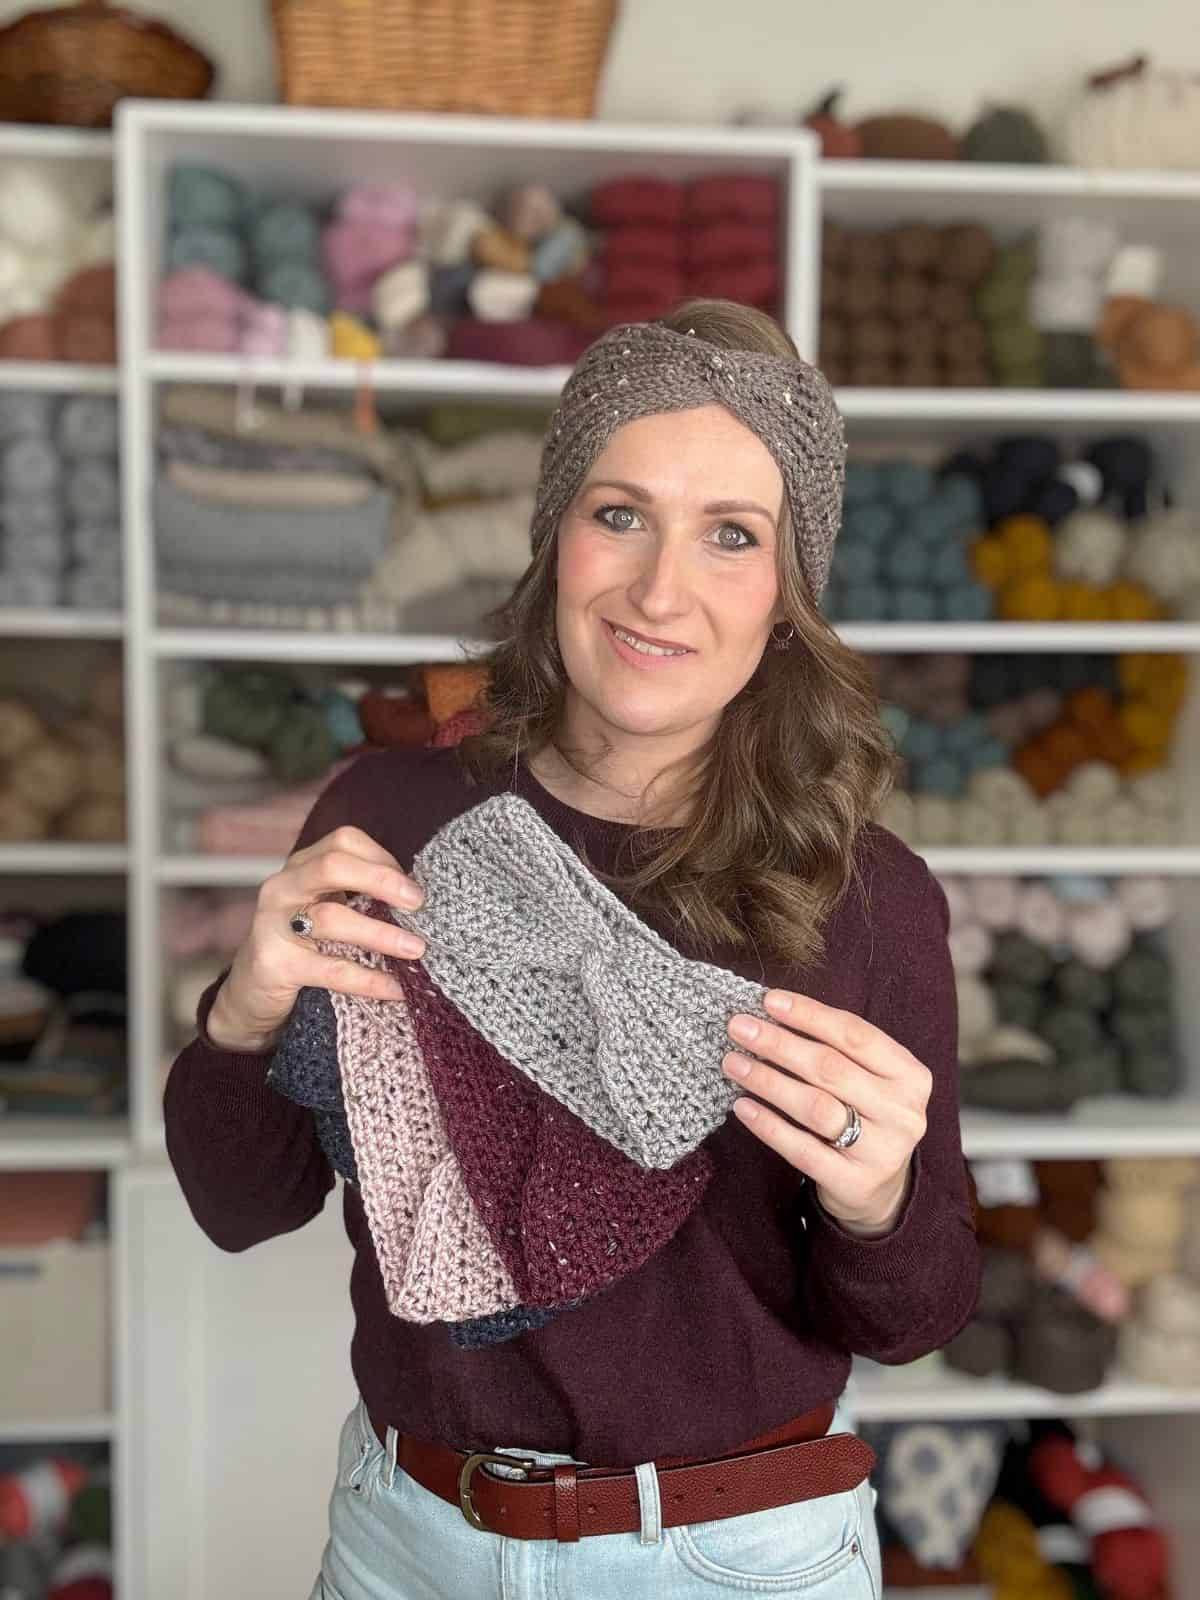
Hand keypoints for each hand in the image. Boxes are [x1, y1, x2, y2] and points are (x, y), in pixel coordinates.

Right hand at [206, 825, 426, 1051]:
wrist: (250, 994)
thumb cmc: (303, 948)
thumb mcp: (327, 911)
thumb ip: (360, 897)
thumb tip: (418, 898)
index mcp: (302, 867)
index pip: (344, 842)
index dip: (383, 860)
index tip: (412, 889)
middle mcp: (284, 887)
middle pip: (333, 865)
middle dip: (382, 881)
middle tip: (418, 904)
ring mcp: (274, 924)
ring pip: (331, 917)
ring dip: (381, 933)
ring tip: (416, 949)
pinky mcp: (274, 964)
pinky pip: (329, 969)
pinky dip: (366, 979)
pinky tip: (394, 988)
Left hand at [722, 988, 930, 1236]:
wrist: (881, 1187)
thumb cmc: (865, 1114)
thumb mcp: (867, 1078)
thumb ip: (834, 1048)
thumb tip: (772, 1013)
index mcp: (910, 1075)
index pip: (855, 1034)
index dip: (810, 1014)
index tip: (769, 1001)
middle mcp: (903, 1112)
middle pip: (831, 1068)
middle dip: (779, 1044)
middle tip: (739, 1028)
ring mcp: (882, 1150)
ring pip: (815, 1107)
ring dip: (768, 1081)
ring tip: (733, 1063)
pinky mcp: (854, 1183)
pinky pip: (802, 1149)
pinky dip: (768, 1125)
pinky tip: (742, 1107)